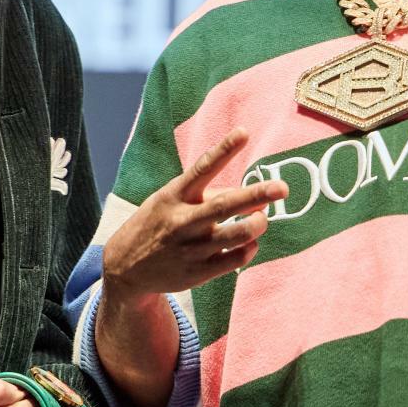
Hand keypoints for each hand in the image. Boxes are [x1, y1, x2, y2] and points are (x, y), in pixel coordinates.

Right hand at [101, 128, 287, 298]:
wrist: (125, 268)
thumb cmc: (157, 224)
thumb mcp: (169, 201)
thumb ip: (206, 195)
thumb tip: (251, 199)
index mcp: (174, 196)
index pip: (201, 168)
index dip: (224, 150)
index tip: (244, 132)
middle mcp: (182, 221)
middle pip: (225, 206)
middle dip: (255, 196)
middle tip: (282, 188)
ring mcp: (191, 249)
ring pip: (236, 235)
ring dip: (257, 225)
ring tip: (262, 218)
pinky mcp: (197, 273)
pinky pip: (236, 260)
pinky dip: (250, 248)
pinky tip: (249, 243)